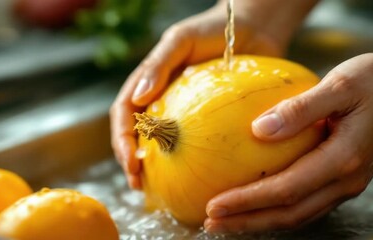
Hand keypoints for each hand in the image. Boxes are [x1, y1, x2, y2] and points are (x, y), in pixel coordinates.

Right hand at [109, 0, 311, 188]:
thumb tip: (138, 98)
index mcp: (148, 82)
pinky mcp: (204, 118)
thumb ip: (158, 65)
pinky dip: (184, 161)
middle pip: (135, 134)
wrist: (250, 30)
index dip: (122, 139)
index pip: (124, 113)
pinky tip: (190, 178)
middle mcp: (160, 98)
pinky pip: (191, 143)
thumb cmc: (213, 29)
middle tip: (138, 184)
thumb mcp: (180, 40)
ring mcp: (181, 110)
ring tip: (154, 189)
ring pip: (158, 143)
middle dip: (130, 160)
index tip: (131, 162)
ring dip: (152, 167)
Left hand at [205, 53, 372, 232]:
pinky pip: (305, 203)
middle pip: (288, 213)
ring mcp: (345, 184)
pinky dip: (277, 210)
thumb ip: (300, 108)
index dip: (247, 201)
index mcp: (342, 159)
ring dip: (259, 220)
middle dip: (246, 221)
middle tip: (211, 223)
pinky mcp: (341, 179)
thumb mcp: (340, 84)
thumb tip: (259, 129)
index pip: (284, 190)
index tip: (215, 206)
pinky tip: (257, 205)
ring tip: (227, 221)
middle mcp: (344, 180)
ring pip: (297, 214)